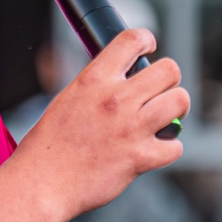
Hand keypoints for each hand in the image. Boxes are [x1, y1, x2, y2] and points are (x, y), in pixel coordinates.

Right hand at [12, 29, 190, 221]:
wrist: (42, 182)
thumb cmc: (50, 145)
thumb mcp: (69, 99)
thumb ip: (98, 86)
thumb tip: (124, 78)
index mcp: (94, 80)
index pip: (132, 39)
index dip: (147, 40)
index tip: (150, 48)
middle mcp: (115, 99)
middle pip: (169, 70)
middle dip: (170, 81)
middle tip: (161, 94)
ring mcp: (130, 128)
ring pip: (179, 101)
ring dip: (177, 110)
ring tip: (166, 118)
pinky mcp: (139, 158)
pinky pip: (175, 146)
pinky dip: (169, 149)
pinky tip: (155, 150)